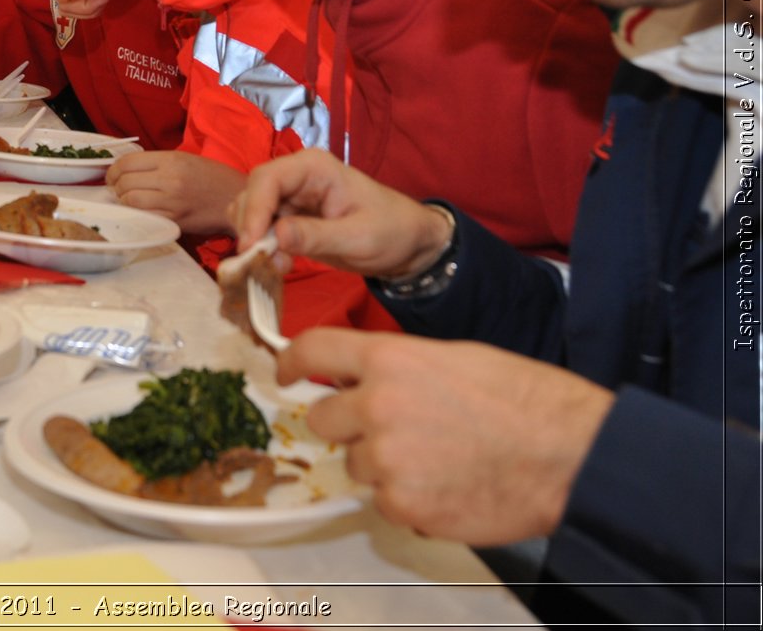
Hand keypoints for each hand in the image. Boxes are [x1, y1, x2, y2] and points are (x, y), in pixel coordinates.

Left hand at [106, 150, 246, 234]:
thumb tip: (126, 170)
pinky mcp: (175, 220)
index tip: (112, 176)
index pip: (127, 162)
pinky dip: (136, 215)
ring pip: (130, 200)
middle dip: (116, 187)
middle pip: (125, 182)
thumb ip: (157, 163)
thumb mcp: (186, 159)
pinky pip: (145, 217)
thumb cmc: (213, 177)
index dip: (113, 170)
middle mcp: (170, 179)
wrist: (238, 198)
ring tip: (128, 200)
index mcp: (171, 160)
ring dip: (123, 201)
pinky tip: (140, 212)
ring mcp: (172, 202)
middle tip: (118, 190)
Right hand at [231, 149, 454, 278]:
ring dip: (255, 240)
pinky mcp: (288, 216)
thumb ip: (315, 237)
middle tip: (260, 262)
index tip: (251, 246)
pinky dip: (262, 247)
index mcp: (314, 168)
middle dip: (250, 228)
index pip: (267, 179)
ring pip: (250, 211)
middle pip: (252, 193)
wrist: (408, 243)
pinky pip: (261, 228)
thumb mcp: (358, 238)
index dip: (254, 211)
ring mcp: (290, 195)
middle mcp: (296, 176)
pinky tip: (280, 264)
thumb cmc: (391, 232)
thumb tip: (275, 237)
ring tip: (276, 265)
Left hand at [276, 328, 613, 544]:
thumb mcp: (453, 358)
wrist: (570, 455)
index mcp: (390, 361)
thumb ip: (397, 367)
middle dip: (349, 424)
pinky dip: (408, 498)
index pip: (314, 350)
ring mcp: (387, 460)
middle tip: (392, 428)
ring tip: (438, 458)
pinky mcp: (403, 504)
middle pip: (324, 418)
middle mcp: (377, 407)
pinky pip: (385, 501)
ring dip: (383, 464)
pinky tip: (448, 484)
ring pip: (356, 464)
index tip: (284, 373)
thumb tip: (361, 378)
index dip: (291, 361)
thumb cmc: (525, 401)